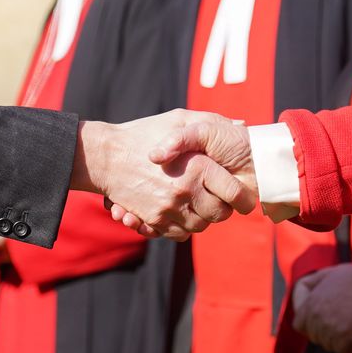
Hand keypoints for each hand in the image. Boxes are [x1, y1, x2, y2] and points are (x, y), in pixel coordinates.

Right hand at [74, 111, 256, 238]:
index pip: (233, 193)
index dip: (244, 198)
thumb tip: (241, 123)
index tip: (246, 199)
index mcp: (196, 165)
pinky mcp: (153, 219)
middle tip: (222, 200)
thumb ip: (209, 121)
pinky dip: (184, 227)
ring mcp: (168, 207)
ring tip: (201, 205)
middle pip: (219, 214)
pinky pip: (179, 233)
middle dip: (224, 209)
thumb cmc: (143, 132)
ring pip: (200, 226)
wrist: (105, 155)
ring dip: (204, 218)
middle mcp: (185, 189)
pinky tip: (183, 212)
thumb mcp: (178, 119)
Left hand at [292, 261, 351, 352]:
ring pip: (328, 345)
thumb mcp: (328, 274)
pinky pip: (341, 350)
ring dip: (339, 342)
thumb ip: (314, 285)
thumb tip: (304, 289)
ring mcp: (330, 327)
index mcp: (310, 302)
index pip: (299, 325)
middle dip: (326, 336)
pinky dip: (349, 347)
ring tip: (349, 333)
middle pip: (315, 338)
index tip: (320, 326)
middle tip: (339, 331)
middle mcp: (317, 316)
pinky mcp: (345, 336)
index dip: (309, 328)